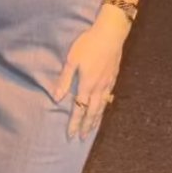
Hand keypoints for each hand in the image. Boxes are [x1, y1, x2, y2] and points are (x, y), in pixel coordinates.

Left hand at [52, 14, 127, 139]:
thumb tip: (57, 98)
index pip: (79, 109)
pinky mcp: (114, 77)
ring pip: (102, 107)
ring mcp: (108, 83)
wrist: (111, 34)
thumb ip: (65, 80)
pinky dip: (104, 108)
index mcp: (86, 85)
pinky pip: (109, 98)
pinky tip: (103, 109)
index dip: (75, 123)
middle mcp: (98, 88)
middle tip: (82, 138)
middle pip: (92, 112)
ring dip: (96, 120)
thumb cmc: (88, 44)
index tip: (71, 135)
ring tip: (92, 129)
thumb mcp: (72, 60)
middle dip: (86, 126)